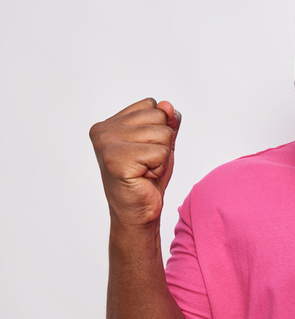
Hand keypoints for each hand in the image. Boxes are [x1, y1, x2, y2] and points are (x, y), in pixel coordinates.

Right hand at [89, 98, 180, 226]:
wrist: (138, 213)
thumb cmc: (148, 178)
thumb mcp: (162, 143)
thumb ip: (167, 121)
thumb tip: (168, 105)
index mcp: (108, 123)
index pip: (152, 105)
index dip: (159, 129)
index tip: (145, 151)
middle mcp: (103, 130)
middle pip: (159, 116)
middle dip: (163, 142)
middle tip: (146, 163)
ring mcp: (107, 144)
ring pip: (162, 134)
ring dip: (162, 157)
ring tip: (145, 170)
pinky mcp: (116, 159)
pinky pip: (161, 152)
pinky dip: (160, 167)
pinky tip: (145, 177)